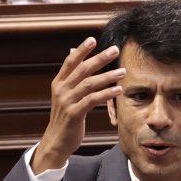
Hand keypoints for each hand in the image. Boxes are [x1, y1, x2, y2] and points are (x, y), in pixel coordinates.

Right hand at [32, 37, 124, 173]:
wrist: (56, 141)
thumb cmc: (65, 118)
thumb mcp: (66, 97)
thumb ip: (71, 81)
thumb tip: (74, 60)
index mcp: (59, 83)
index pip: (70, 62)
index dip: (81, 50)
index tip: (93, 39)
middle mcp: (61, 90)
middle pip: (82, 69)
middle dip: (100, 58)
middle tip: (115, 50)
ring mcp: (67, 101)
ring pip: (89, 83)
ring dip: (108, 76)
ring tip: (123, 72)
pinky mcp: (74, 114)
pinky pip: (92, 100)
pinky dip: (106, 93)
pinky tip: (118, 90)